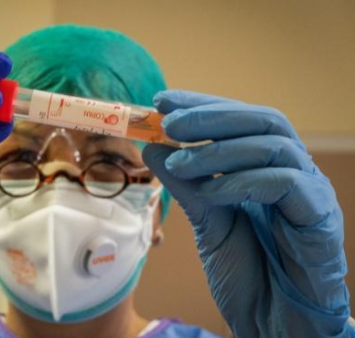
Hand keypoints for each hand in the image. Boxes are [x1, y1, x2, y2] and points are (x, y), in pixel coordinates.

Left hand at [142, 90, 351, 336]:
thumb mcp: (207, 221)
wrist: (273, 322)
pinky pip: (287, 184)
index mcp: (267, 168)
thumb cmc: (246, 272)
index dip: (202, 105)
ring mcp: (310, 193)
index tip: (161, 101)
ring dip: (220, 149)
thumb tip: (151, 147)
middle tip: (168, 122)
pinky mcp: (320, 219)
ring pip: (275, 145)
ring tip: (178, 163)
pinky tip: (210, 193)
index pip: (240, 119)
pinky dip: (242, 182)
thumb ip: (185, 184)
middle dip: (212, 116)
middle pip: (263, 119)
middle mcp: (293, 172)